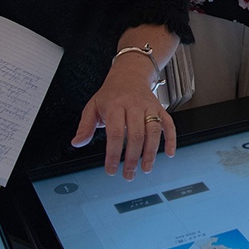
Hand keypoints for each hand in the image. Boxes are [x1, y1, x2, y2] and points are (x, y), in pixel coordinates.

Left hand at [72, 58, 174, 180]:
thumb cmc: (111, 93)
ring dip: (151, 152)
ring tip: (146, 168)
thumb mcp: (92, 106)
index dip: (113, 153)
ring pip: (153, 131)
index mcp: (115, 105)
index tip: (111, 169)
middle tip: (129, 174)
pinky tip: (170, 153)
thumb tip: (77, 143)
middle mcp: (134, 106)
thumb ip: (85, 126)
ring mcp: (149, 107)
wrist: (129, 75)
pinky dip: (172, 139)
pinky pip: (169, 124)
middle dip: (133, 157)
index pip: (115, 133)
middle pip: (136, 134)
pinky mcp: (160, 108)